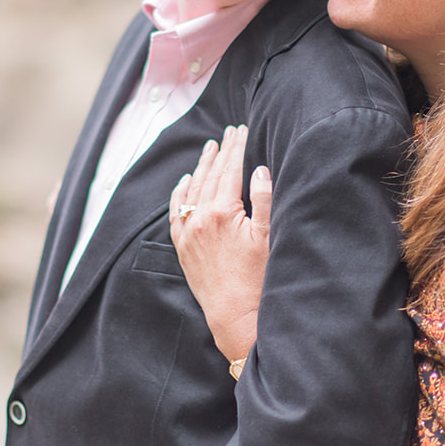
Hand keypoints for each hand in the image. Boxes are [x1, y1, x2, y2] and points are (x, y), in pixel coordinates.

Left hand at [169, 125, 273, 363]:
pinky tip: (184, 181)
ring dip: (201, 167)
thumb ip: (264, 199)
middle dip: (221, 152)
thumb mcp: (268, 237)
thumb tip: (259, 169)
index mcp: (222, 212)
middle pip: (210, 175)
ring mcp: (188, 233)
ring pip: (192, 190)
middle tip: (228, 133)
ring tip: (209, 148)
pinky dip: (180, 193)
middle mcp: (200, 218)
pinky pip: (176, 212)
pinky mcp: (182, 247)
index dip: (237, 148)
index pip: (230, 170)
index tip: (242, 130)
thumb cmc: (257, 279)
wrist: (236, 315)